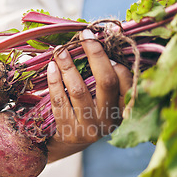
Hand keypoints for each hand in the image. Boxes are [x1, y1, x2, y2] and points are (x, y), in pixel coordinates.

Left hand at [46, 29, 132, 161]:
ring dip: (68, 66)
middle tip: (83, 36)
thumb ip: (108, 74)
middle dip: (94, 55)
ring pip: (79, 90)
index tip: (97, 41)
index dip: (112, 59)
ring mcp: (89, 128)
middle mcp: (110, 120)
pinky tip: (51, 68)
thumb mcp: (104, 99)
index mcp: (124, 110)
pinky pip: (60, 102)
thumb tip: (110, 32)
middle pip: (105, 82)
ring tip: (60, 50)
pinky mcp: (69, 132)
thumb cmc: (89, 112)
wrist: (69, 143)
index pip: (125, 81)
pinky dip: (54, 82)